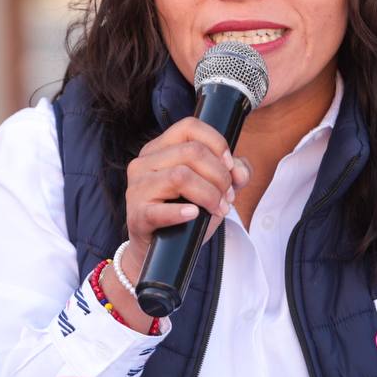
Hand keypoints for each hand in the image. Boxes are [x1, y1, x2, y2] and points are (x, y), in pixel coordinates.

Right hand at [102, 119, 249, 331]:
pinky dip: (182, 212)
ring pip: (180, 176)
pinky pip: (161, 209)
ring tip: (218, 208)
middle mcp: (144, 162)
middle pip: (191, 152)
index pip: (190, 127)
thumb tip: (239, 171)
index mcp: (160, 149)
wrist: (157, 249)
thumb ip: (232, 174)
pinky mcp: (137, 214)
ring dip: (209, 194)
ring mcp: (137, 188)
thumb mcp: (212, 188)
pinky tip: (194, 215)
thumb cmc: (185, 212)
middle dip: (219, 175)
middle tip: (227, 197)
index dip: (217, 143)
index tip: (229, 166)